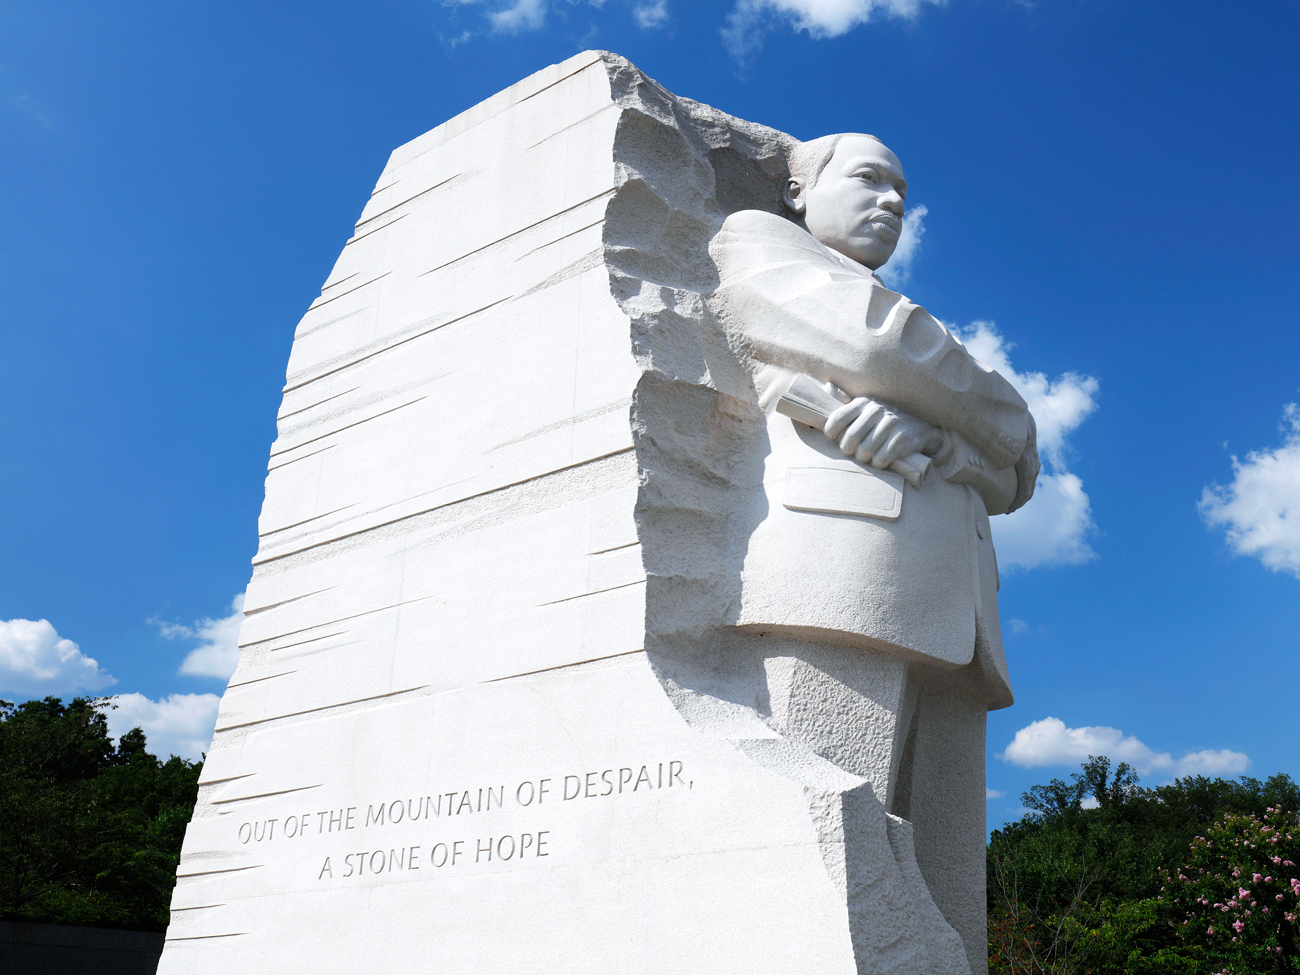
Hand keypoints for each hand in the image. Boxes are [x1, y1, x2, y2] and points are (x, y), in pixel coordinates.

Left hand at [824, 393, 942, 470]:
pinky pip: (882, 459)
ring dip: (865, 459)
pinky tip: (883, 459)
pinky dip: (879, 464)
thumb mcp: (866, 410)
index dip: (831, 434)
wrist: (920, 425)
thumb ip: (845, 412)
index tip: (836, 439)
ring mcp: (891, 423)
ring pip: (865, 452)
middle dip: (850, 451)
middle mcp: (876, 410)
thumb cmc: (884, 422)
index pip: (836, 420)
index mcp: (862, 403)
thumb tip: (818, 412)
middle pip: (849, 440)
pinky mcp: (903, 437)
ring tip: (869, 456)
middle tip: (855, 452)